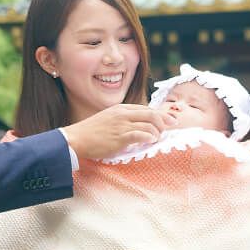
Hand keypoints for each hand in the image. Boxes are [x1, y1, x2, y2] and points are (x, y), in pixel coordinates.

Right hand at [61, 104, 175, 159]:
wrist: (76, 139)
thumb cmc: (90, 133)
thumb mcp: (107, 120)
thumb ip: (122, 121)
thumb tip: (137, 128)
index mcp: (120, 109)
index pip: (145, 109)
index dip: (160, 113)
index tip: (170, 118)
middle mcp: (123, 114)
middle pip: (150, 114)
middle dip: (164, 120)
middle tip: (172, 126)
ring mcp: (122, 125)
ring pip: (149, 124)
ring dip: (157, 132)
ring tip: (158, 138)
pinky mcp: (120, 136)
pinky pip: (141, 135)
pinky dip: (149, 137)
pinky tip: (151, 141)